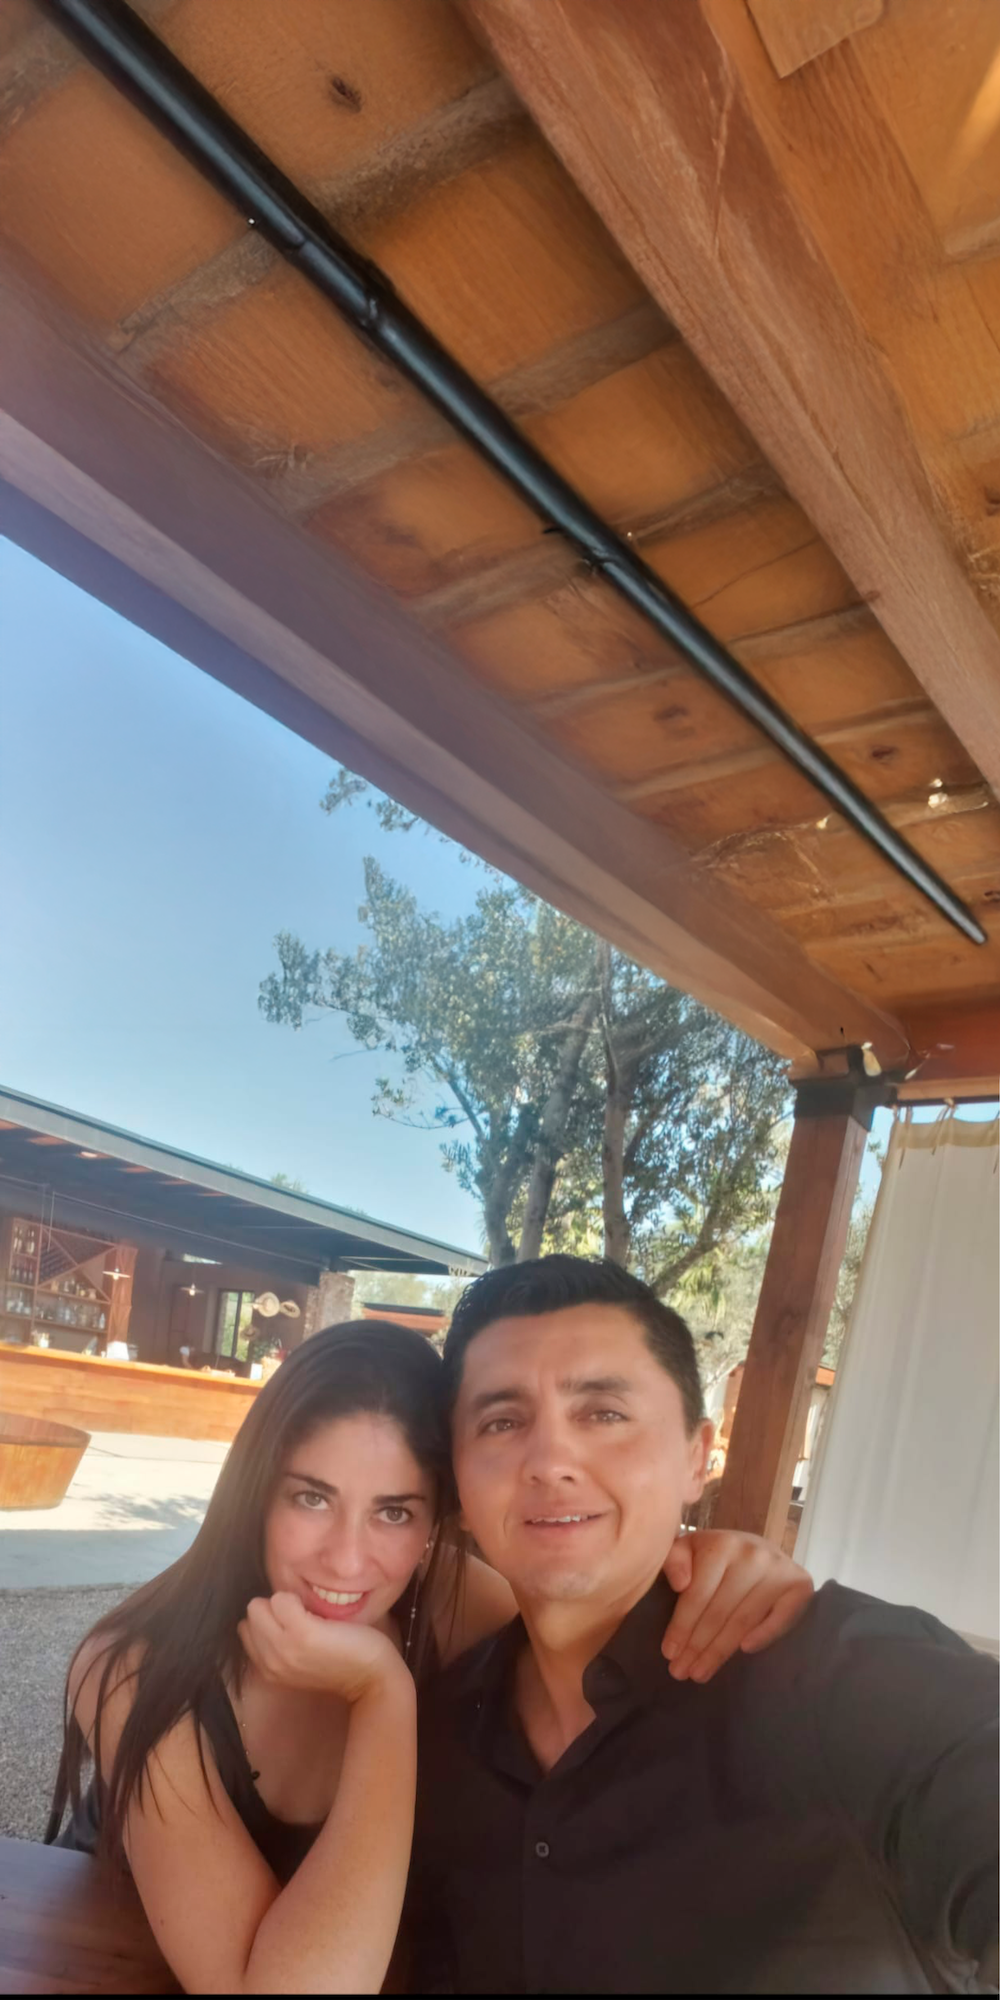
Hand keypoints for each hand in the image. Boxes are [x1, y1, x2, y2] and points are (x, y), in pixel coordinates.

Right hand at [238, 1591, 409, 1703]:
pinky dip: (297, 1598)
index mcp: (268, 1670)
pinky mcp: (302, 1633)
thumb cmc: (341, 1662)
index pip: (246, 1628)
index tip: (290, 1624)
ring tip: (309, 1615)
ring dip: (284, 1602)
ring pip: (260, 1604)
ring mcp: (284, 1648)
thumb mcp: (300, 1661)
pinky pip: (281, 1598)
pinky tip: (317, 1613)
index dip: (269, 1619)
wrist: (371, 1677)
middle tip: (301, 1617)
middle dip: (273, 1608)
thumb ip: (279, 1644)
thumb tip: (269, 1612)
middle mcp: (270, 1662)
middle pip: (251, 1613)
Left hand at [660, 1530, 813, 1681]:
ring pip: (744, 1620)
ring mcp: (779, 1569)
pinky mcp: (800, 1584)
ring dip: (720, 1651)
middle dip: (697, 1646)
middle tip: (681, 1672)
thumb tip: (679, 1583)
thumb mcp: (687, 1549)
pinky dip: (765, 1634)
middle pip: (720, 1611)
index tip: (668, 1653)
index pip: (697, 1594)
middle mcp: (752, 1555)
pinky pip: (782, 1617)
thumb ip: (674, 1559)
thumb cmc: (714, 1556)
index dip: (681, 1626)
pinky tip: (745, 1650)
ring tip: (700, 1673)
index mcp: (721, 1544)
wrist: (756, 1548)